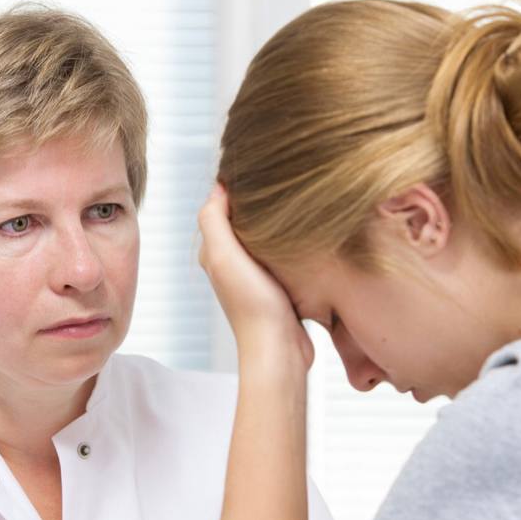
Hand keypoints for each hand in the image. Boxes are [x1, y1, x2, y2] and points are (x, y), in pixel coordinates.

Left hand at [197, 183, 313, 369]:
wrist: (280, 350)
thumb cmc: (252, 305)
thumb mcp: (224, 256)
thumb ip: (215, 221)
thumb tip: (219, 187)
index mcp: (215, 253)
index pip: (220, 208)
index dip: (235, 188)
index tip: (258, 169)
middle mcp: (233, 264)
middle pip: (244, 221)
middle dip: (258, 202)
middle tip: (282, 181)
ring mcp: (257, 276)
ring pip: (265, 237)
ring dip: (278, 222)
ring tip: (296, 203)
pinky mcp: (279, 287)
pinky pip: (283, 255)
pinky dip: (291, 242)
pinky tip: (305, 235)